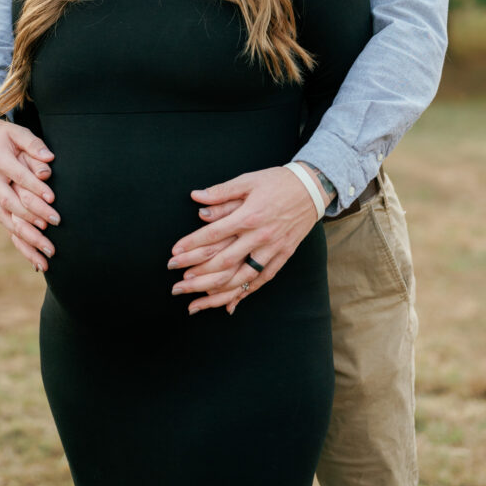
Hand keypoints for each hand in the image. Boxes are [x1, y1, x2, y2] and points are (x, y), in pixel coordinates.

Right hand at [0, 119, 58, 271]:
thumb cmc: (3, 135)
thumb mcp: (17, 132)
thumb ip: (34, 145)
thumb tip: (50, 160)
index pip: (19, 178)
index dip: (36, 189)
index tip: (53, 199)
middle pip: (12, 204)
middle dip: (33, 217)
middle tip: (55, 225)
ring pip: (8, 221)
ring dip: (27, 239)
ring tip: (47, 254)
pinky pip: (6, 226)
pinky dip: (20, 244)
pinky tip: (35, 260)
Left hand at [167, 166, 327, 314]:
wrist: (311, 189)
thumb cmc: (277, 182)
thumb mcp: (248, 180)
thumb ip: (222, 191)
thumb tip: (196, 197)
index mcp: (248, 216)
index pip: (213, 235)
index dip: (191, 245)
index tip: (174, 255)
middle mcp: (259, 236)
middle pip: (223, 262)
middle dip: (197, 275)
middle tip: (177, 285)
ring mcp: (272, 249)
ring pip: (241, 278)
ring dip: (216, 292)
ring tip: (195, 303)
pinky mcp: (282, 257)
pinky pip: (261, 280)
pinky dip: (245, 294)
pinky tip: (229, 305)